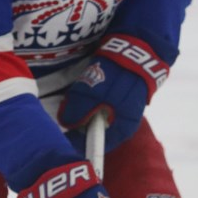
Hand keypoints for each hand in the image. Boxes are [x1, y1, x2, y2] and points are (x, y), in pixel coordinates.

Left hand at [59, 35, 171, 151]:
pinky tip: (84, 86)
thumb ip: (75, 113)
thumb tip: (65, 123)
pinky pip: (99, 102)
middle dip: (78, 122)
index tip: (63, 137)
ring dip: (83, 108)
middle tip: (67, 110)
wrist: (135, 51)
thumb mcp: (90, 96)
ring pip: (95, 115)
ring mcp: (121, 108)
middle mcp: (123, 122)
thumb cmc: (115, 77)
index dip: (78, 143)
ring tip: (76, 94)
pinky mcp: (118, 95)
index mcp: (121, 129)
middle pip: (94, 131)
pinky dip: (89, 97)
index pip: (96, 147)